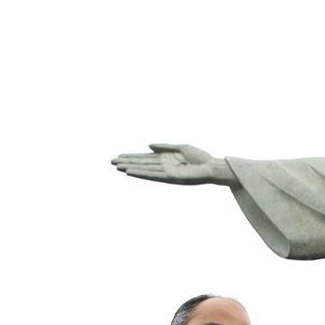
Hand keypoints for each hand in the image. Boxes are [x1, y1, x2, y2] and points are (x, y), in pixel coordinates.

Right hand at [111, 143, 237, 185]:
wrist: (212, 167)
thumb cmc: (200, 158)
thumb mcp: (180, 148)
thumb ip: (164, 147)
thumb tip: (148, 146)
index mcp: (166, 159)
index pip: (145, 158)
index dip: (132, 157)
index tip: (119, 156)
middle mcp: (164, 167)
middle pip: (142, 164)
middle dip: (127, 163)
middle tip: (111, 162)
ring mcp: (167, 173)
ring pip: (145, 170)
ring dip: (131, 169)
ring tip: (118, 167)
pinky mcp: (171, 178)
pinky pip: (154, 175)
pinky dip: (142, 174)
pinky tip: (131, 172)